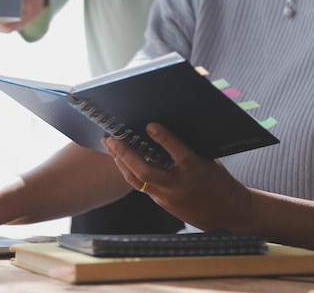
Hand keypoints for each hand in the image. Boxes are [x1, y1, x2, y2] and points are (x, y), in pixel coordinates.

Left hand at [103, 123, 253, 231]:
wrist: (228, 213)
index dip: (164, 138)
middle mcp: (179, 184)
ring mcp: (168, 196)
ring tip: (110, 146)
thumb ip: (187, 149)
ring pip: (136, 181)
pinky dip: (129, 171)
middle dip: (125, 153)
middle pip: (145, 171)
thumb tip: (162, 129)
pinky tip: (121, 160)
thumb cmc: (218, 180)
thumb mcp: (208, 161)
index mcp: (196, 169)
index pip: (178, 152)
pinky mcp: (162, 203)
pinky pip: (141, 186)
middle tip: (112, 138)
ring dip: (120, 162)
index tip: (150, 125)